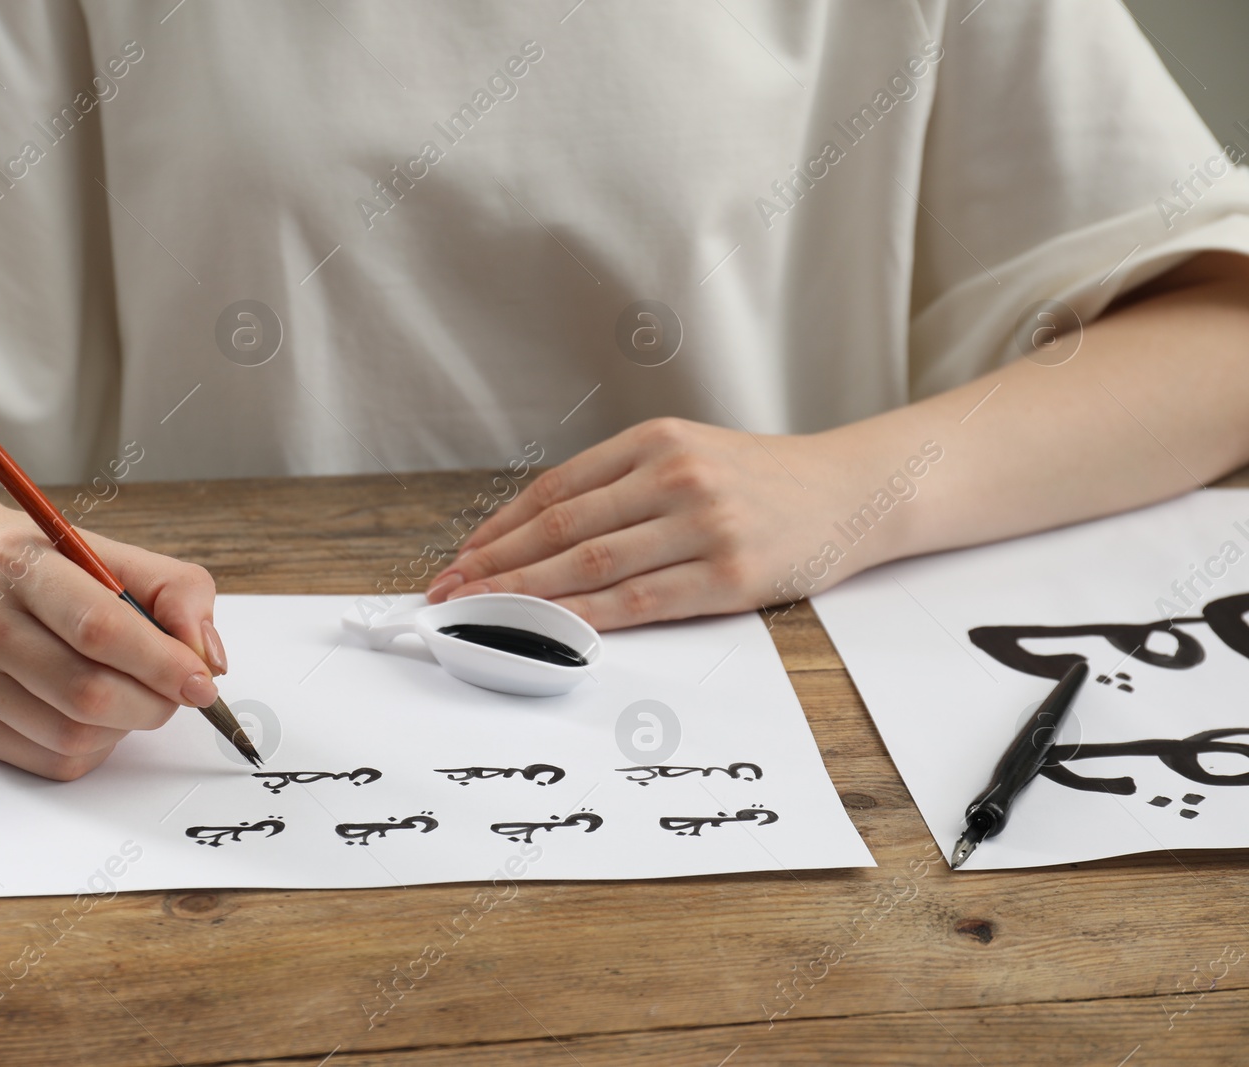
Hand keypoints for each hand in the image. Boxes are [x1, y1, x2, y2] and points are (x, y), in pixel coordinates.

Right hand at [0, 504, 226, 779]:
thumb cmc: (43, 566)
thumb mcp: (109, 552)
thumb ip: (175, 591)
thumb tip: (207, 658)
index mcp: (19, 566)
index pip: (100, 627)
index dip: (161, 662)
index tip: (201, 680)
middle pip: (88, 693)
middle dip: (153, 702)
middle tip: (176, 691)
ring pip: (74, 736)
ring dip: (126, 725)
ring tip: (130, 692)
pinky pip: (54, 760)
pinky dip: (95, 746)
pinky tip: (93, 712)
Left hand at [425, 417, 874, 629]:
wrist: (854, 492)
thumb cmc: (761, 481)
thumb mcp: (688, 454)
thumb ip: (621, 485)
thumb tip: (535, 534)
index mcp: (654, 440)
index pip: (555, 490)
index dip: (499, 529)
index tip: (462, 559)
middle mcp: (674, 475)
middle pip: (560, 528)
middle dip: (495, 565)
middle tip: (449, 593)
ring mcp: (703, 524)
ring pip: (590, 566)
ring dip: (525, 595)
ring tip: (481, 614)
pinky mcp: (729, 574)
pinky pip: (639, 601)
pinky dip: (585, 618)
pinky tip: (548, 630)